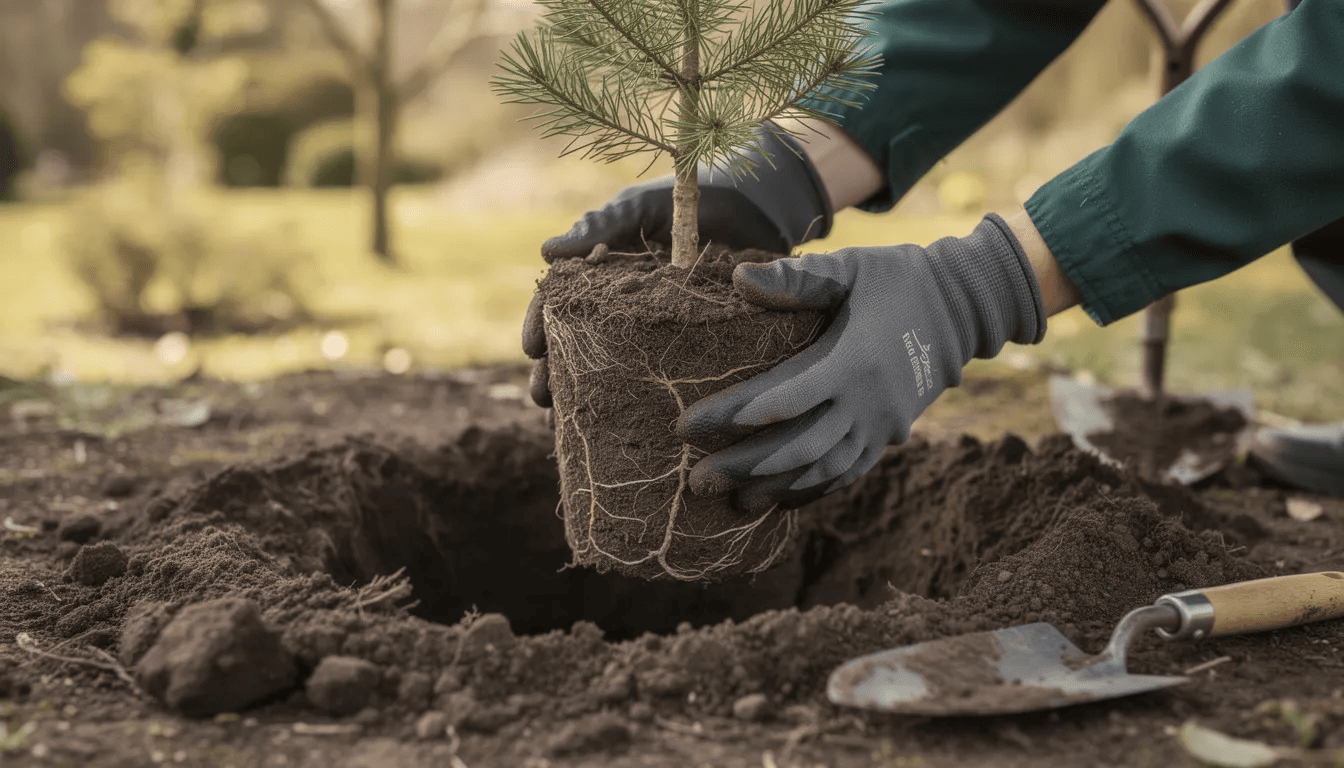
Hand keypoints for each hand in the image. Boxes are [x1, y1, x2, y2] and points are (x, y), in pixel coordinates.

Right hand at [522, 124, 833, 406]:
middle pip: (576, 347)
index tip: (532, 349)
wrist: (756, 206)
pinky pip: (659, 380)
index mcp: (601, 275)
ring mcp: (653, 331)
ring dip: (584, 398)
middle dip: (554, 376)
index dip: (540, 326)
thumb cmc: (692, 199)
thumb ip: (601, 224)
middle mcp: (621, 308)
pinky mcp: (689, 348)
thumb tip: (546, 251)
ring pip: (611, 371)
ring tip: (566, 423)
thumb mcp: (643, 207)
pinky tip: (618, 429)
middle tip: (543, 399)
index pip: (559, 305)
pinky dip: (636, 406)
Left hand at [674, 214, 1047, 513]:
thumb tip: (739, 280)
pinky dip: (812, 489)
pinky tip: (779, 500)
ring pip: (822, 469)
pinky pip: (847, 472)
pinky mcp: (889, 435)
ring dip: (775, 487)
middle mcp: (867, 403)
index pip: (782, 398)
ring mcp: (881, 425)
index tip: (687, 425)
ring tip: (731, 501)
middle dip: (745, 467)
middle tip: (697, 480)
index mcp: (851, 361)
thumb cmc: (897, 279)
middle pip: (797, 447)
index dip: (732, 415)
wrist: (964, 306)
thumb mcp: (850, 268)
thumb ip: (796, 278)